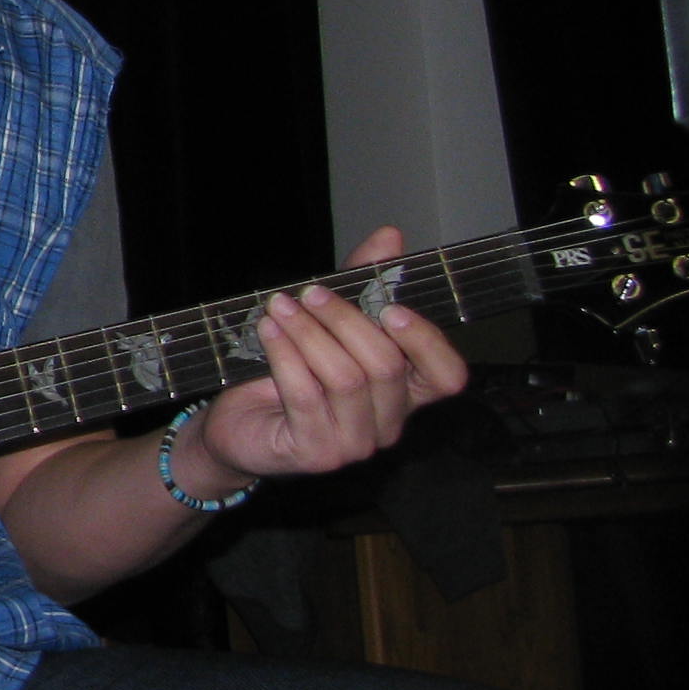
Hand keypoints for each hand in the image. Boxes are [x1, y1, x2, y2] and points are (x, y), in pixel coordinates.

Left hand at [188, 224, 468, 489]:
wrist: (241, 424)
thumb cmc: (292, 371)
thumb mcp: (329, 322)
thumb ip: (363, 283)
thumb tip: (390, 236)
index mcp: (406, 392)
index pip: (447, 376)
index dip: (427, 341)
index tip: (391, 306)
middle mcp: (389, 423)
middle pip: (386, 366)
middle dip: (345, 320)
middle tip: (310, 292)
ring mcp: (355, 443)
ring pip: (346, 378)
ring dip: (309, 333)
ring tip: (280, 306)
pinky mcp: (316, 453)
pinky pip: (306, 396)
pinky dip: (285, 355)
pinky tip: (268, 331)